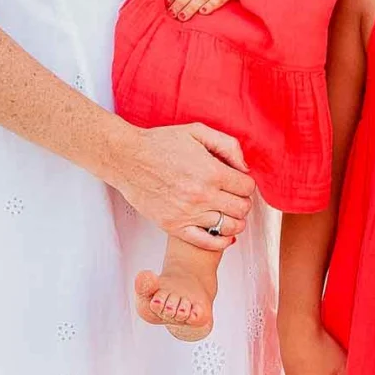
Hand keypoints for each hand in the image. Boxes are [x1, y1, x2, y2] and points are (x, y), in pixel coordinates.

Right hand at [111, 121, 254, 251]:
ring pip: (229, 227)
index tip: (239, 183)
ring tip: (229, 213)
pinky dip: (221, 242)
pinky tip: (223, 234)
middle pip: (241, 208)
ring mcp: (188, 213)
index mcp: (210, 172)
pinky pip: (207, 242)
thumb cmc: (160, 144)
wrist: (127, 159)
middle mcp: (202, 195)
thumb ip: (227, 145)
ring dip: (235, 221)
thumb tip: (244, 167)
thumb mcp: (197, 132)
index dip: (246, 184)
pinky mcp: (174, 226)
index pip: (246, 187)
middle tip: (235, 197)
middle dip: (243, 202)